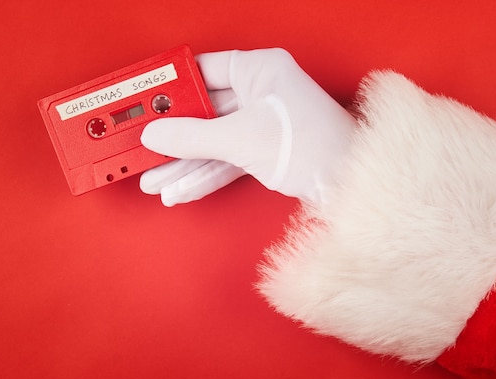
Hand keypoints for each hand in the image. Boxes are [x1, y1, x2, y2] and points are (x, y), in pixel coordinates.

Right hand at [139, 48, 356, 205]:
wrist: (353, 185)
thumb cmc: (314, 147)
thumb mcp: (242, 139)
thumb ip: (193, 137)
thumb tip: (156, 135)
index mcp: (260, 71)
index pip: (204, 70)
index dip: (172, 87)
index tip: (145, 101)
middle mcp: (261, 94)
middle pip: (204, 113)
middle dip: (173, 138)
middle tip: (142, 148)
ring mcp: (263, 125)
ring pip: (213, 141)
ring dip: (184, 164)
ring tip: (154, 181)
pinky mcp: (265, 152)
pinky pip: (227, 160)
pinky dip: (205, 176)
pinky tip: (180, 190)